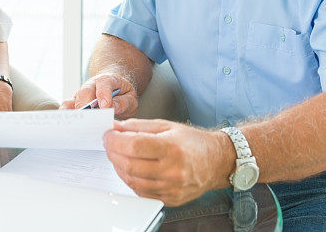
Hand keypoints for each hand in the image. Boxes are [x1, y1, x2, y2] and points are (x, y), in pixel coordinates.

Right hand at [60, 72, 137, 118]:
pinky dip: (66, 115)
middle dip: (86, 107)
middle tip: (90, 121)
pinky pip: (67, 107)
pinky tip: (68, 125)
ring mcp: (81, 94)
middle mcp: (91, 85)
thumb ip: (123, 102)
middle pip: (84, 92)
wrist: (114, 86)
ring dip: (74, 113)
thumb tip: (112, 108)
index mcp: (107, 80)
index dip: (103, 94)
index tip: (105, 106)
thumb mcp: (130, 97)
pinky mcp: (75, 103)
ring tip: (76, 126)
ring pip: (73, 100)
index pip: (104, 83)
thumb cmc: (122, 93)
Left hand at [103, 119, 233, 205]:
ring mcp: (172, 188)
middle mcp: (173, 170)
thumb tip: (115, 127)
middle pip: (130, 165)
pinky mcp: (171, 199)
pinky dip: (131, 181)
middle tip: (109, 145)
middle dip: (113, 153)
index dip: (115, 140)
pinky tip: (131, 170)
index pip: (134, 146)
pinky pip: (142, 193)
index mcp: (171, 148)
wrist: (217, 161)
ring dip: (119, 168)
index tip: (108, 135)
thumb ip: (138, 126)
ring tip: (118, 156)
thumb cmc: (193, 142)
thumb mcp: (166, 126)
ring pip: (133, 181)